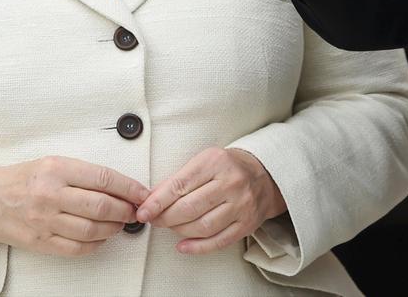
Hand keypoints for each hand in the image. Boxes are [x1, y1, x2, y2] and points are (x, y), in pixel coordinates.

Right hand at [0, 156, 149, 256]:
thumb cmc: (23, 179)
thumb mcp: (53, 163)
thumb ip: (85, 174)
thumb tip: (120, 186)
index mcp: (57, 169)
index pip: (104, 179)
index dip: (129, 188)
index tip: (142, 193)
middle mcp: (51, 194)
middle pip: (101, 207)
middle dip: (125, 211)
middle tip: (134, 211)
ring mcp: (45, 220)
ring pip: (92, 230)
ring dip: (113, 229)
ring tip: (120, 224)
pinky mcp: (40, 241)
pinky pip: (76, 248)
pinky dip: (95, 245)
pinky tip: (101, 238)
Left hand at [136, 146, 287, 254]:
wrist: (264, 174)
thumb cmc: (229, 167)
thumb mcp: (204, 161)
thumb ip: (179, 178)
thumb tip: (152, 198)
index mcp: (216, 162)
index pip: (179, 184)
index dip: (157, 201)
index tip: (143, 211)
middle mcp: (231, 183)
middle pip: (189, 208)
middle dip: (165, 217)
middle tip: (154, 219)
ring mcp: (241, 204)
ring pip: (202, 226)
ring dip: (179, 231)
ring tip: (171, 226)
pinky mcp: (246, 223)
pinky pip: (217, 241)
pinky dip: (197, 247)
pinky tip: (184, 245)